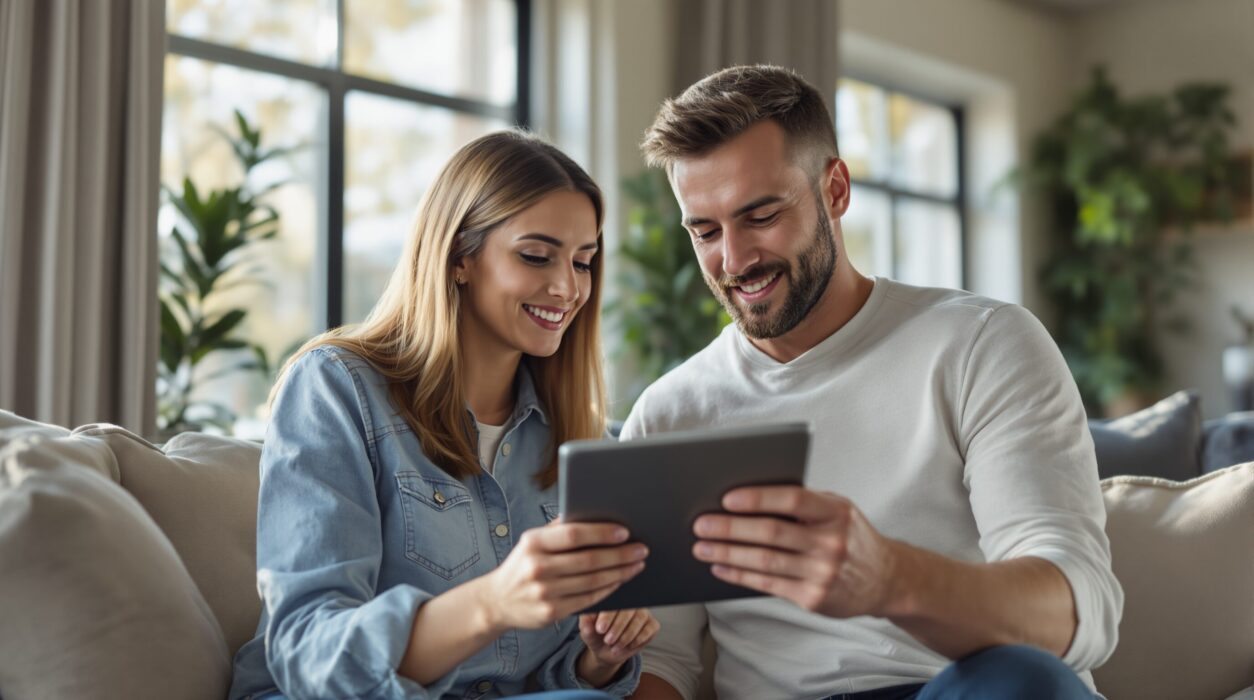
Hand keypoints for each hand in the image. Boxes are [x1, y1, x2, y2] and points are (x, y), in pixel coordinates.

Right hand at [479, 518, 648, 631]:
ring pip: (592, 581)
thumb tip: (594, 514)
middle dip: (620, 555)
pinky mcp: (551, 612)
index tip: (625, 532)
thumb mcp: (532, 542)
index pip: (574, 534)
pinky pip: (588, 599)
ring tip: (637, 564)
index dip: (602, 533)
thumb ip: (558, 530)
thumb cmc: (523, 565)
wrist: (497, 601)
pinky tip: (620, 580)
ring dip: (620, 572)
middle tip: (642, 549)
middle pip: (589, 560)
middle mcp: (537, 567)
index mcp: (533, 542)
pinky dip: (608, 589)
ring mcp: (544, 592)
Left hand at [577, 609, 658, 685]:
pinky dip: (638, 639)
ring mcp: (642, 612)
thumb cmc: (596, 635)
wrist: (606, 651)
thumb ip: (586, 625)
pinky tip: (628, 646)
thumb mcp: (587, 632)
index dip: (607, 616)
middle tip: (608, 640)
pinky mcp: (652, 624)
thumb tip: (587, 620)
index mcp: (613, 597)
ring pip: (639, 620)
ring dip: (626, 636)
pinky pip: (649, 629)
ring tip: (615, 647)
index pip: (613, 601)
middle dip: (617, 627)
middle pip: (628, 610)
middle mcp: (630, 601)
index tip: (600, 629)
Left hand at [691, 486, 898, 618]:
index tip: (727, 498)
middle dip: (730, 528)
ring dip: (728, 554)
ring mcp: (822, 573)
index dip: (757, 498)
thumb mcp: (838, 510)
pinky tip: (720, 567)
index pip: (792, 500)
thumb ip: (803, 503)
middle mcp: (831, 543)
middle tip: (701, 524)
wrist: (886, 580)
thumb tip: (747, 497)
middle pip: (771, 533)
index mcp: (836, 512)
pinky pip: (767, 584)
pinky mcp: (813, 598)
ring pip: (764, 561)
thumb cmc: (851, 536)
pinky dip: (739, 575)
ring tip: (701, 547)